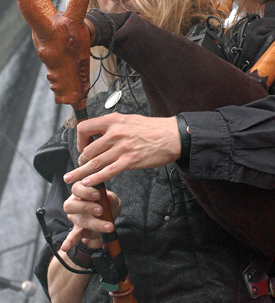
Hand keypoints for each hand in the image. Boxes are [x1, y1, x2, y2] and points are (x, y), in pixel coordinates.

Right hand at [60, 181, 120, 251]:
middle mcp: (74, 202)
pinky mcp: (78, 229)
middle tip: (101, 210)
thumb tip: (109, 198)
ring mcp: (75, 217)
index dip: (86, 191)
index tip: (98, 194)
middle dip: (86, 207)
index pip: (77, 187)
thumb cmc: (108, 204)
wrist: (108, 218)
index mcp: (82, 190)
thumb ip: (111, 198)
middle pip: (71, 204)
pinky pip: (72, 235)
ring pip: (77, 219)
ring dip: (92, 223)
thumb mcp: (113, 199)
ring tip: (107, 226)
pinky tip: (65, 247)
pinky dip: (69, 241)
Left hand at [63, 113, 180, 186]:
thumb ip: (114, 126)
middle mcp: (115, 133)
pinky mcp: (130, 161)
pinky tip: (88, 183)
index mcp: (114, 120)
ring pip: (95, 162)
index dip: (80, 139)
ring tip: (72, 179)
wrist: (172, 136)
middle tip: (81, 165)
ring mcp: (122, 148)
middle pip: (88, 149)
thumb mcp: (130, 119)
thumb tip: (101, 133)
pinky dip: (96, 178)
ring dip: (81, 172)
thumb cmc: (153, 128)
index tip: (83, 146)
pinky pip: (108, 171)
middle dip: (82, 160)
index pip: (85, 128)